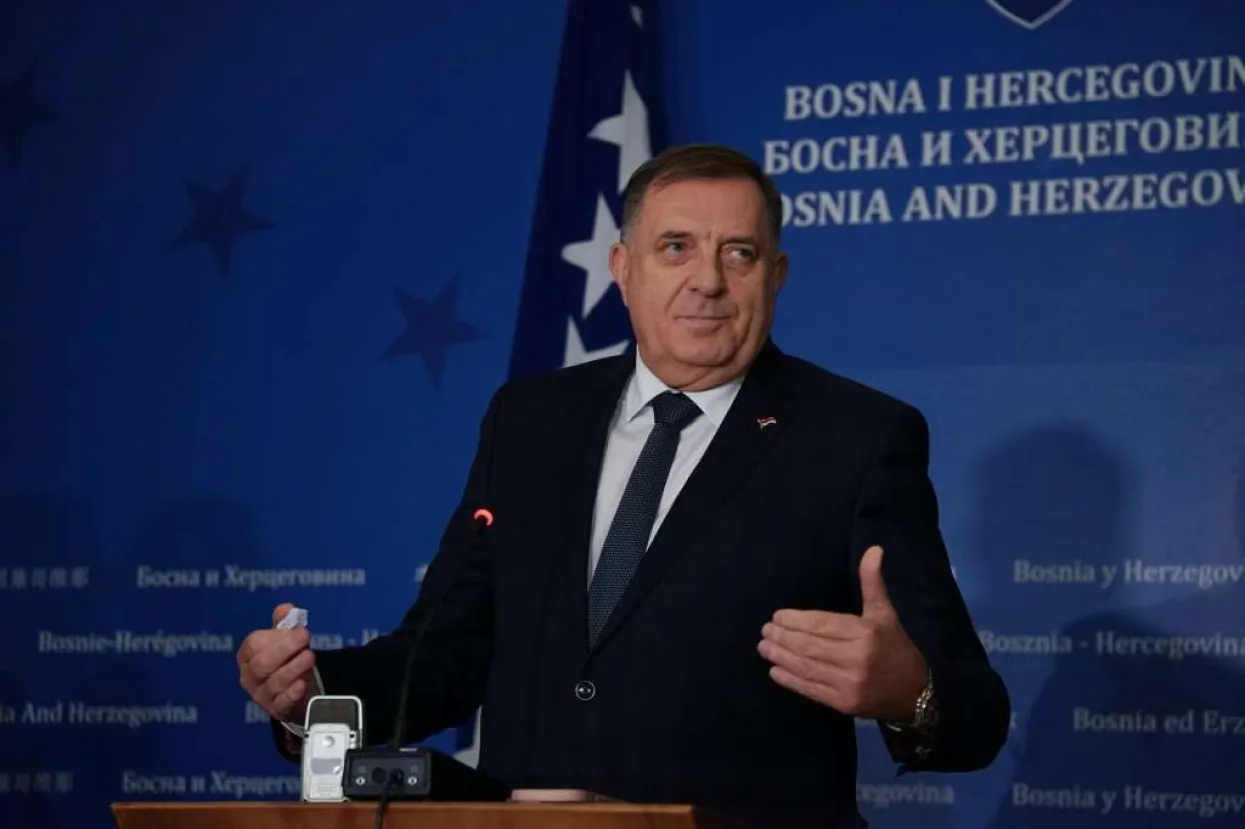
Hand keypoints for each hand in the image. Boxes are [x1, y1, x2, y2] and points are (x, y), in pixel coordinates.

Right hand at [237, 603, 316, 722]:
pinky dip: (292, 693)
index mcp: (248, 656)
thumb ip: (284, 624)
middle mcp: (250, 677)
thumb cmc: (288, 661)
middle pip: (261, 664)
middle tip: (305, 637)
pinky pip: (281, 703)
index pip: (254, 644)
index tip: (299, 629)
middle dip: (285, 649)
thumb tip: (287, 609)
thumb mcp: (285, 641)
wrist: (297, 692)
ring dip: (293, 668)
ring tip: (309, 656)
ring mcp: (261, 695)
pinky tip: (302, 683)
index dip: (276, 636)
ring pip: (273, 683)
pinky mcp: (276, 710)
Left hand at [758, 546, 926, 720]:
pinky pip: (811, 690)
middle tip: (765, 631)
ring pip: (807, 667)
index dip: (796, 620)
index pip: (822, 624)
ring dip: (781, 657)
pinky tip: (775, 671)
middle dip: (783, 637)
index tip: (777, 616)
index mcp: (865, 633)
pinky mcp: (844, 703)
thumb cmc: (895, 647)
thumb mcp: (885, 613)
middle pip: (809, 645)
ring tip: (764, 647)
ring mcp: (849, 684)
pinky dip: (791, 680)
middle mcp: (856, 658)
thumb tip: (874, 549)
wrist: (916, 693)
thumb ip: (872, 582)